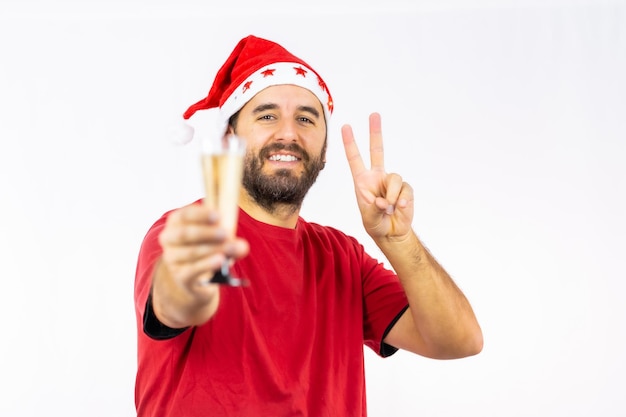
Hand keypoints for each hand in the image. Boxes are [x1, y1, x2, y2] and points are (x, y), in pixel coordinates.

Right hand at [158, 202, 249, 294]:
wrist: (197, 276)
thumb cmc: (207, 247)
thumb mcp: (217, 237)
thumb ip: (229, 238)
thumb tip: (242, 246)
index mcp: (176, 222)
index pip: (184, 215)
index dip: (201, 215)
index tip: (218, 216)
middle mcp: (169, 238)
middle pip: (184, 233)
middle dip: (206, 233)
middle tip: (225, 233)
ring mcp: (172, 258)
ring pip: (190, 252)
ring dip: (212, 249)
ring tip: (231, 248)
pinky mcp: (180, 275)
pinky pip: (192, 269)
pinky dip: (207, 264)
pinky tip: (221, 260)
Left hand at [341, 113, 413, 240]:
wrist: (391, 232)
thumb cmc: (374, 222)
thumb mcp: (368, 216)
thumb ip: (375, 207)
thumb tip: (386, 199)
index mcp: (362, 181)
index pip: (355, 159)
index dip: (350, 143)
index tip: (345, 126)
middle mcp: (377, 177)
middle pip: (377, 150)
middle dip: (375, 132)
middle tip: (374, 114)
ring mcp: (391, 182)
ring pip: (395, 178)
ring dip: (391, 195)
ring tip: (388, 208)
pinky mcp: (405, 189)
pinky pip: (405, 189)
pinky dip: (402, 200)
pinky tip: (399, 208)